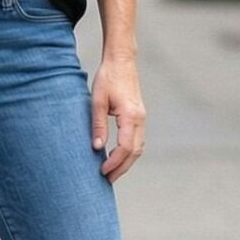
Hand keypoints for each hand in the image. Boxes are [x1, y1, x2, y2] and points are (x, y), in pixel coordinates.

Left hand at [89, 54, 144, 182]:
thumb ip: (98, 125)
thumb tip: (97, 148)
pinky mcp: (139, 116)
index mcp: (130, 116)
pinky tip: (117, 157)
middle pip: (135, 152)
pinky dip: (129, 152)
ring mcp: (142, 118)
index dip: (114, 162)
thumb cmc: (108, 77)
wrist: (122, 60)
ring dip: (126, 162)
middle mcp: (140, 119)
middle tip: (107, 179)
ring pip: (139, 148)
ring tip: (111, 172)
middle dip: (121, 168)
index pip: (125, 147)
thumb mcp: (97, 101)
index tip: (102, 171)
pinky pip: (138, 140)